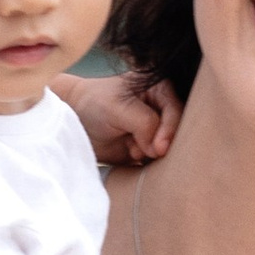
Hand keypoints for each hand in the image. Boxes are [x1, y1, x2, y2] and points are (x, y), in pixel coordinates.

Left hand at [57, 67, 181, 166]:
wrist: (76, 121)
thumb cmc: (95, 104)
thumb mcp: (118, 107)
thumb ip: (145, 123)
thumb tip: (159, 149)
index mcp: (161, 89)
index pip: (176, 112)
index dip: (170, 131)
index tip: (158, 149)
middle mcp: (163, 110)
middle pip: (178, 133)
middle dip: (164, 145)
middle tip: (147, 152)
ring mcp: (157, 131)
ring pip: (170, 150)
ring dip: (154, 156)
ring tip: (132, 149)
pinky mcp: (149, 150)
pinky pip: (158, 163)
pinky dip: (149, 165)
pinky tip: (132, 158)